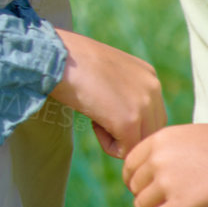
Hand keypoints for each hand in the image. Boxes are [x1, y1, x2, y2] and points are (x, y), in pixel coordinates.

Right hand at [47, 29, 166, 158]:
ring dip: (118, 140)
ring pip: (140, 142)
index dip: (126, 119)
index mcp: (148, 75)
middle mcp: (153, 88)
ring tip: (95, 119)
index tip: (101, 107)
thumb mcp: (106, 71)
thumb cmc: (68, 62)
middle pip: (151, 130)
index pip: (152, 113)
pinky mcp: (129, 122)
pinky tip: (92, 123)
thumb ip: (123, 89)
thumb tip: (120, 113)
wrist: (54, 56)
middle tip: (98, 117)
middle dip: (126, 133)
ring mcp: (144, 105)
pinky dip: (107, 145)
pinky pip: (125, 151)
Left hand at [123, 124, 207, 206]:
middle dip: (144, 195)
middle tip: (157, 201)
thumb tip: (152, 162)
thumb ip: (168, 147)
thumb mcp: (190, 135)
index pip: (129, 164)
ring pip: (141, 206)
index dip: (134, 178)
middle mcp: (157, 161)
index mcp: (159, 140)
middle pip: (134, 186)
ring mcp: (167, 184)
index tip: (142, 186)